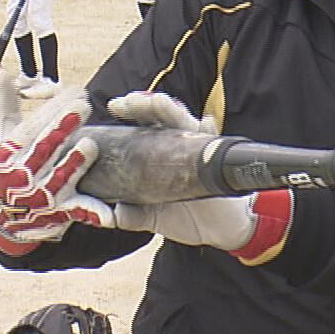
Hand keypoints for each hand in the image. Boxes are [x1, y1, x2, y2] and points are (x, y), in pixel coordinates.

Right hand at [0, 86, 113, 255]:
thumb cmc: (2, 167)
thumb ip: (4, 104)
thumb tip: (5, 71)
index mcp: (6, 154)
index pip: (30, 128)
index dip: (53, 109)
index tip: (75, 90)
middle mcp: (21, 176)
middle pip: (44, 150)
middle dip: (63, 127)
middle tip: (83, 105)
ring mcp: (41, 197)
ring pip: (60, 179)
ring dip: (75, 164)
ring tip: (90, 144)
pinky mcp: (59, 214)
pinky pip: (76, 212)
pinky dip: (91, 213)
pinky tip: (108, 214)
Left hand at [105, 92, 291, 260]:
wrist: (222, 232)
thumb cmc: (188, 216)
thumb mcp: (154, 218)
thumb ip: (133, 215)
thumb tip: (112, 216)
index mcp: (160, 154)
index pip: (143, 127)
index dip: (130, 114)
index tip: (114, 106)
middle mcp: (179, 145)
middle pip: (160, 117)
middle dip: (144, 106)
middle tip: (126, 102)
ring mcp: (199, 149)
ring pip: (184, 122)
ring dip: (170, 110)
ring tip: (157, 101)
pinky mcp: (218, 159)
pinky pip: (214, 141)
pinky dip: (209, 131)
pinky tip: (206, 123)